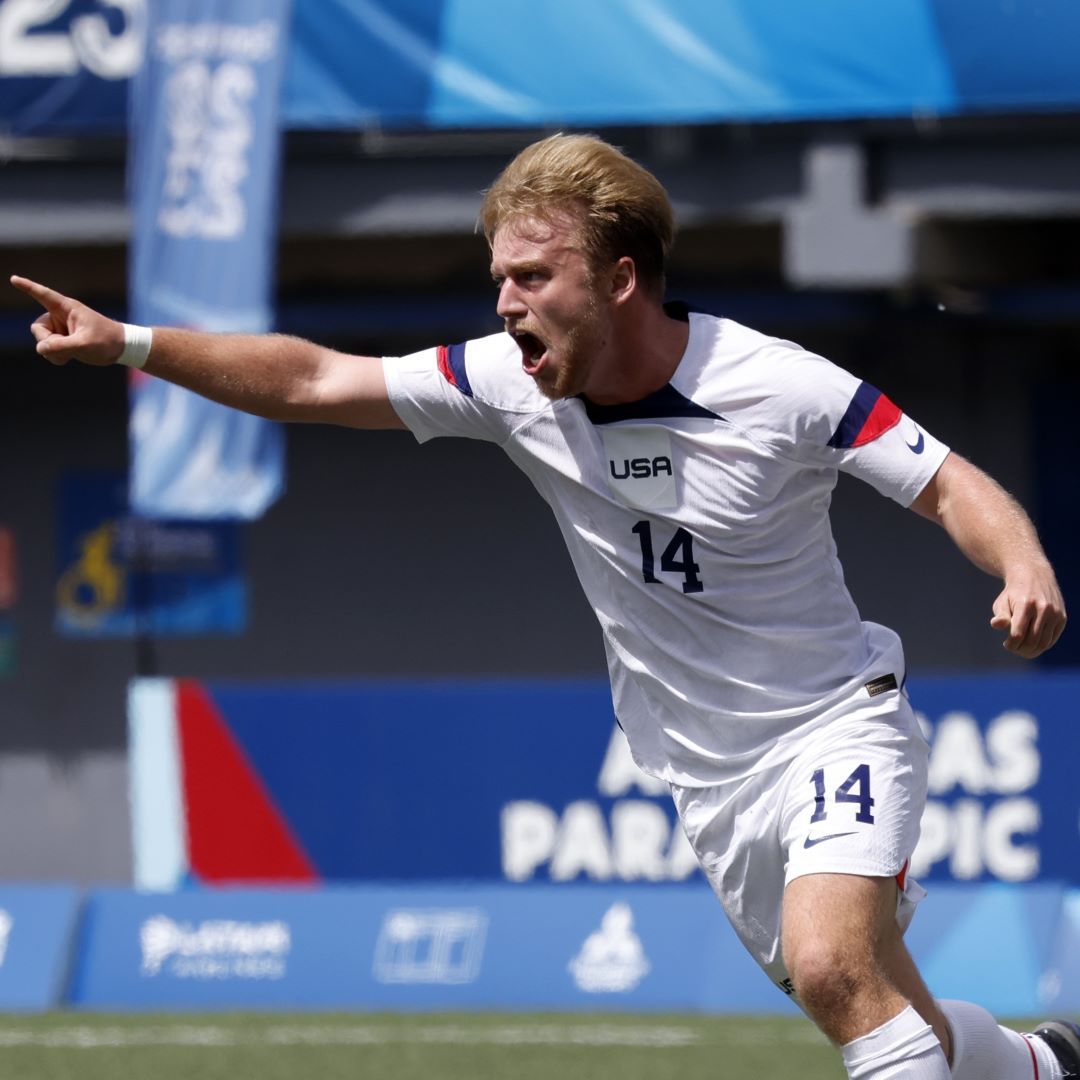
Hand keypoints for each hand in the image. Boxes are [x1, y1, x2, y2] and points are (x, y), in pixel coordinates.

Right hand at [10, 275, 124, 366]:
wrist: (121, 349)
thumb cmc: (107, 341)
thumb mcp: (84, 344)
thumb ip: (61, 346)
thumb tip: (40, 348)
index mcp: (67, 308)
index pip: (43, 295)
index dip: (27, 287)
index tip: (14, 278)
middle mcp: (60, 316)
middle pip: (38, 329)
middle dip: (49, 342)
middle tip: (68, 349)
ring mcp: (60, 329)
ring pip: (42, 342)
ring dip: (54, 352)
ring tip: (73, 353)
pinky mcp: (62, 340)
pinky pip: (48, 350)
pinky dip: (56, 356)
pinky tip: (70, 358)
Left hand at [990, 564, 1066, 657]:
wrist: (1034, 576)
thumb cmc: (1013, 593)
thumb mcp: (1002, 602)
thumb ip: (1000, 615)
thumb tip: (996, 625)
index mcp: (1025, 605)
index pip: (1017, 634)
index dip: (1011, 645)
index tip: (1006, 644)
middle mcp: (1043, 609)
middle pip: (1031, 641)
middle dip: (1020, 650)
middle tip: (1014, 648)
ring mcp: (1055, 613)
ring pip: (1043, 643)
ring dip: (1032, 651)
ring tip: (1022, 648)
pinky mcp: (1062, 618)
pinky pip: (1052, 639)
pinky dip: (1042, 646)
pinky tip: (1032, 643)